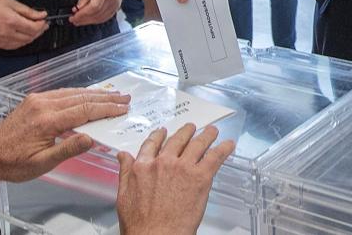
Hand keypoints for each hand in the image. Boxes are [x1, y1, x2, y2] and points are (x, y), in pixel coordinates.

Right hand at [0, 0, 47, 49]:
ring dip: (31, 37)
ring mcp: (1, 40)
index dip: (42, 24)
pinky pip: (15, 46)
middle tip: (42, 24)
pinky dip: (22, 41)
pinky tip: (23, 34)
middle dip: (39, 30)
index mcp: (11, 21)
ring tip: (34, 28)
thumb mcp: (11, 2)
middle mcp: (6, 33)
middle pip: (30, 37)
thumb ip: (28, 11)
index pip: (34, 28)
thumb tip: (41, 15)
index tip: (45, 20)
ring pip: (24, 43)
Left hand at [0, 88, 131, 184]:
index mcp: (47, 121)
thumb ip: (68, 149)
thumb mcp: (42, 163)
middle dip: (105, 98)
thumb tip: (90, 138)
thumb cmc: (14, 163)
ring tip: (112, 95)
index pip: (84, 111)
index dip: (106, 109)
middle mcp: (43, 105)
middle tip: (124, 98)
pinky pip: (61, 93)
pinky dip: (79, 94)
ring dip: (94, 93)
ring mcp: (38, 100)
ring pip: (72, 93)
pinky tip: (87, 95)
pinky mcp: (34, 100)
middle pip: (81, 98)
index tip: (122, 108)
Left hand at [71, 0, 127, 25]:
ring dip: (88, 21)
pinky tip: (88, 20)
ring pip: (100, 19)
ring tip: (79, 21)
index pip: (93, 6)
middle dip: (83, 19)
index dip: (82, 14)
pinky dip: (95, 20)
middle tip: (73, 20)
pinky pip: (105, 18)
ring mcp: (115, 5)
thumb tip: (77, 9)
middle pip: (96, 14)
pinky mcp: (116, 8)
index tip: (73, 16)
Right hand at [116, 124, 235, 234]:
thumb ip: (125, 172)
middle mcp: (163, 162)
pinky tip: (228, 145)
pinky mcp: (200, 177)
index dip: (159, 136)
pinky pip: (215, 157)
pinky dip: (223, 149)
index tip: (163, 132)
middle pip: (177, 140)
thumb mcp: (124, 195)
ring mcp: (183, 167)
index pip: (152, 144)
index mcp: (143, 166)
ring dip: (207, 135)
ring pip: (198, 144)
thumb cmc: (140, 223)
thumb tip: (123, 156)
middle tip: (191, 128)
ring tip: (212, 131)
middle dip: (186, 132)